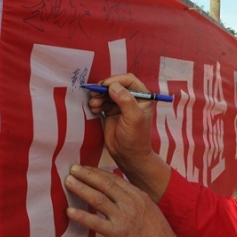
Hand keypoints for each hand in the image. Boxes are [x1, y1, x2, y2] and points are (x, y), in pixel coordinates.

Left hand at [65, 164, 196, 236]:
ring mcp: (123, 218)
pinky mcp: (117, 234)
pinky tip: (69, 211)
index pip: (114, 178)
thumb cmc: (158, 233)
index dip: (97, 172)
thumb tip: (119, 190)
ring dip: (81, 188)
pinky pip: (95, 222)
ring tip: (68, 182)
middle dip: (87, 175)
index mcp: (138, 195)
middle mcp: (130, 203)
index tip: (85, 168)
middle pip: (104, 184)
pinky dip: (81, 216)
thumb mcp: (149, 208)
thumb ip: (134, 198)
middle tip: (72, 168)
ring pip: (98, 199)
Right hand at [87, 74, 170, 199]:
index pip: (128, 80)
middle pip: (115, 85)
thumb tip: (113, 86)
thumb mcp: (133, 118)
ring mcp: (120, 105)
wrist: (128, 156)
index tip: (104, 86)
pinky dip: (96, 103)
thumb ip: (125, 100)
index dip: (115, 80)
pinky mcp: (111, 112)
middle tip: (94, 94)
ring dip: (98, 96)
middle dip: (104, 88)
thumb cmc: (135, 138)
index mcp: (142, 97)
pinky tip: (94, 109)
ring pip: (107, 93)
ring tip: (94, 105)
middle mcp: (132, 99)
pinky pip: (102, 102)